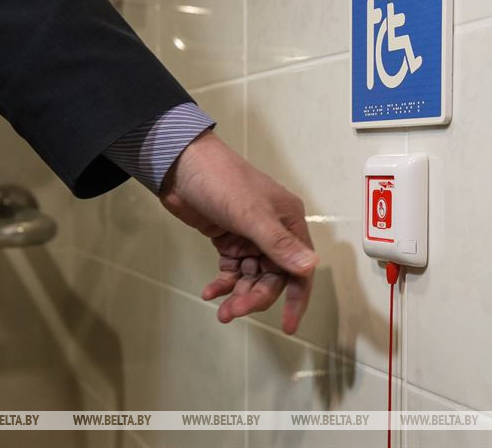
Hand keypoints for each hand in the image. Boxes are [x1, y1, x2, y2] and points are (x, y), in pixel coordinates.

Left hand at [158, 130, 316, 333]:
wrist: (182, 165)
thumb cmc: (222, 181)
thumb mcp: (252, 214)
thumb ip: (279, 244)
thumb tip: (310, 267)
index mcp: (289, 223)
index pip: (300, 268)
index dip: (296, 299)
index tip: (288, 326)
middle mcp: (274, 232)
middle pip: (273, 278)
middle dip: (255, 297)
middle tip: (233, 312)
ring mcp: (250, 237)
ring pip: (252, 277)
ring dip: (237, 294)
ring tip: (219, 308)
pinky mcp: (228, 240)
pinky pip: (232, 270)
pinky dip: (223, 283)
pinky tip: (209, 292)